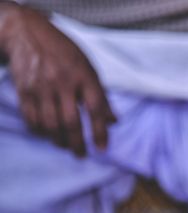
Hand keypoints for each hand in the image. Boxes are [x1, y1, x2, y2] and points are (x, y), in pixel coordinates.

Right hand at [0, 2, 115, 155]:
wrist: (27, 33)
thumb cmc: (64, 53)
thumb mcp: (88, 67)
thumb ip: (101, 94)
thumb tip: (114, 121)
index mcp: (83, 75)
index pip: (95, 108)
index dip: (100, 131)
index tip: (102, 148)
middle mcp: (62, 82)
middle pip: (71, 121)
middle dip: (77, 143)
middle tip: (81, 155)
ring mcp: (41, 87)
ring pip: (50, 124)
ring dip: (59, 140)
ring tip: (65, 145)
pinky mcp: (24, 90)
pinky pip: (32, 118)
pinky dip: (40, 131)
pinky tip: (47, 134)